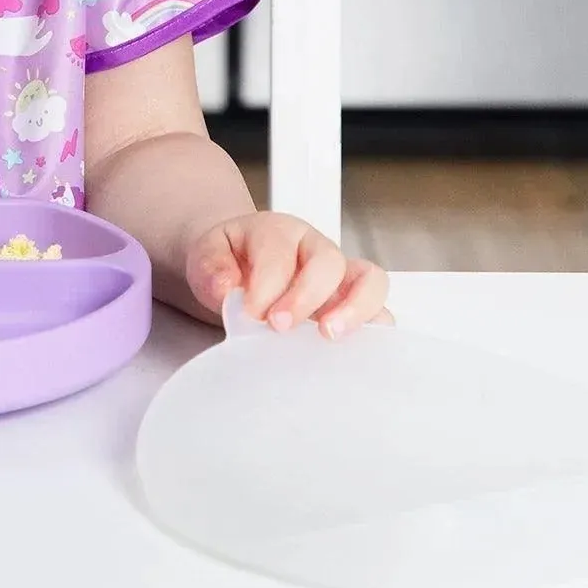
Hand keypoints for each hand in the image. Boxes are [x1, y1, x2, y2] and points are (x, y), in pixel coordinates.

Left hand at [185, 211, 389, 339]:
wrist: (238, 267)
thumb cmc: (229, 262)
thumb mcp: (206, 255)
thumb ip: (212, 269)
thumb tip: (228, 290)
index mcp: (278, 231)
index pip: (280, 252)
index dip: (266, 285)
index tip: (250, 314)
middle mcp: (316, 248)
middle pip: (328, 261)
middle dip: (306, 297)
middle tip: (280, 327)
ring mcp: (341, 277)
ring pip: (370, 281)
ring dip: (355, 310)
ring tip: (329, 335)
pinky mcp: (355, 305)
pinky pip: (381, 314)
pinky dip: (375, 333)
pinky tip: (356, 356)